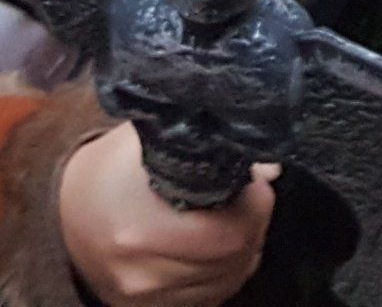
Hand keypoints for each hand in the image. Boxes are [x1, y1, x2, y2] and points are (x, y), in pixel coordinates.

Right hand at [60, 121, 275, 306]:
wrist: (63, 207)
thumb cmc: (114, 166)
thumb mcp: (155, 140)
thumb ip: (213, 146)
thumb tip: (269, 168)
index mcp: (140, 230)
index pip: (231, 235)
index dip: (256, 205)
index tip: (255, 183)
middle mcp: (140, 273)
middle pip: (233, 260)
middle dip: (255, 224)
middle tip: (252, 197)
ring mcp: (140, 298)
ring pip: (225, 283)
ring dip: (243, 250)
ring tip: (237, 218)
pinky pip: (205, 298)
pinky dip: (222, 274)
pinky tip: (220, 246)